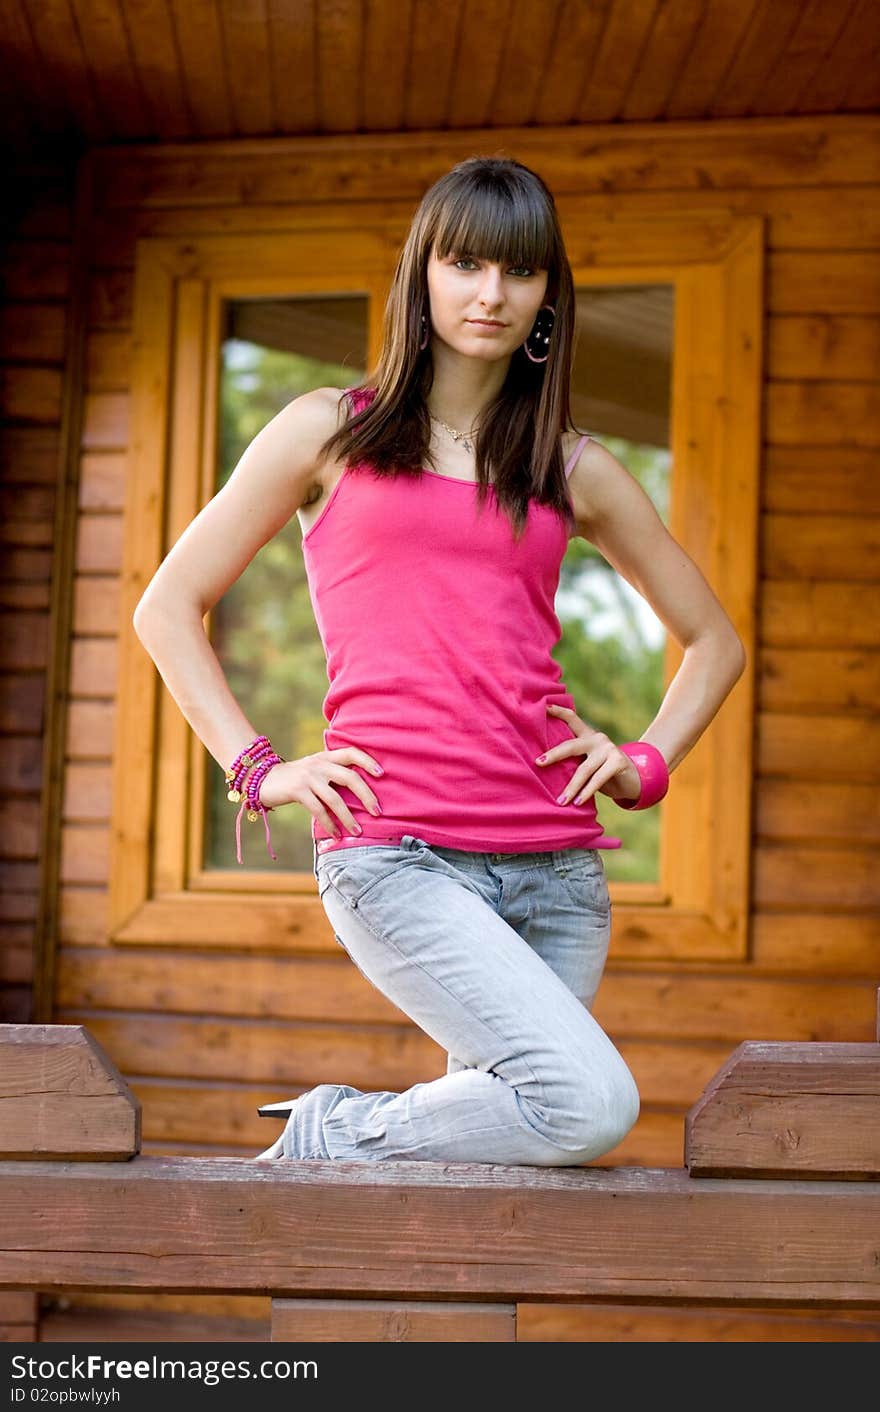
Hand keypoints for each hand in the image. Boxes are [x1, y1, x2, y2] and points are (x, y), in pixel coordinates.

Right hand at [255, 748, 383, 837]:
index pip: (351, 752)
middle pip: (350, 777)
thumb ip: (331, 772)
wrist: (261, 779)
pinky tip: (336, 834)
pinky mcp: (297, 791)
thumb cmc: (294, 778)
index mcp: (325, 757)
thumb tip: (358, 789)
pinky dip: (329, 824)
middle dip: (367, 795)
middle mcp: (318, 764)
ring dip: (348, 817)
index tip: (382, 774)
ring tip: (358, 831)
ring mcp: (308, 777)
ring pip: (335, 798)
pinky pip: (318, 810)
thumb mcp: (313, 768)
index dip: (367, 761)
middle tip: (378, 811)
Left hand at [537, 704, 641, 806]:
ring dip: (571, 787)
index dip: (558, 711)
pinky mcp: (618, 762)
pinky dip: (587, 792)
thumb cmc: (602, 773)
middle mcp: (597, 738)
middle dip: (553, 754)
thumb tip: (544, 769)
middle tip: (538, 762)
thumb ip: (573, 761)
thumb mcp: (587, 764)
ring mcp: (608, 749)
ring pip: (584, 769)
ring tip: (561, 801)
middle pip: (571, 745)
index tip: (544, 705)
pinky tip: (578, 802)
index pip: (572, 719)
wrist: (633, 781)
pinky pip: (598, 779)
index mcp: (587, 736)